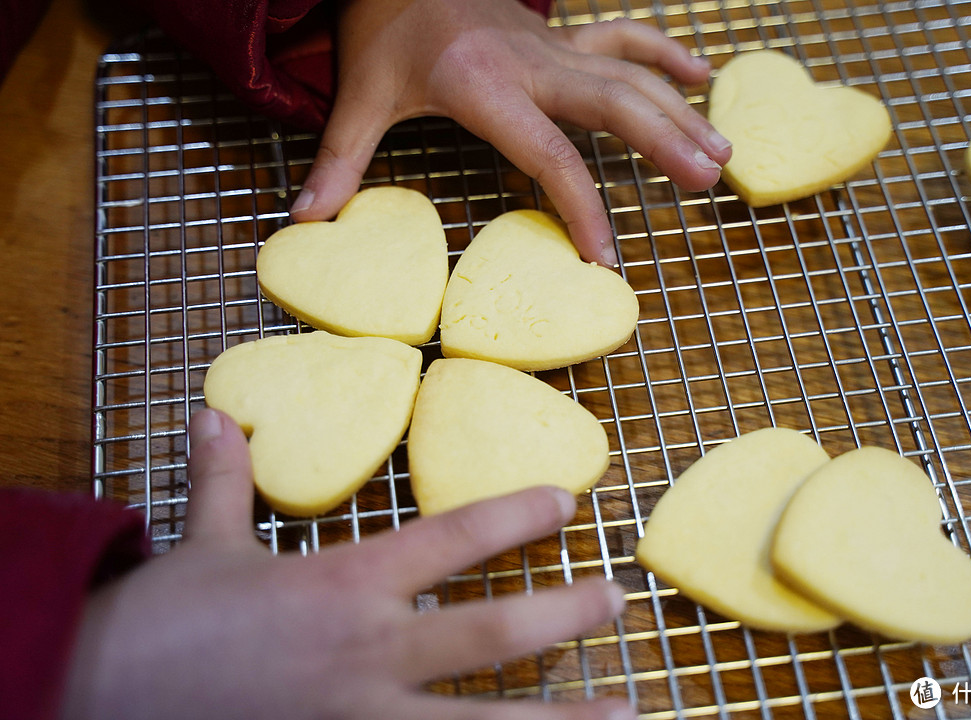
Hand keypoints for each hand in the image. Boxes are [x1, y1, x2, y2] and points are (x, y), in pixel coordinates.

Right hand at [62, 409, 632, 719]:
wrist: (98, 700)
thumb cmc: (160, 625)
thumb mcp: (201, 545)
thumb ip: (226, 480)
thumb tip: (216, 415)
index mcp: (341, 586)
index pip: (448, 540)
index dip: (513, 517)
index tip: (565, 502)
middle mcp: (367, 654)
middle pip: (489, 634)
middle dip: (562, 615)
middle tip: (616, 600)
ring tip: (627, 711)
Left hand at [290, 0, 730, 266]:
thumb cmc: (384, 27)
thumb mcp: (360, 93)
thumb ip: (340, 158)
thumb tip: (306, 219)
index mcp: (487, 85)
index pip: (551, 155)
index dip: (582, 208)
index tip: (604, 259)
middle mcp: (534, 63)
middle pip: (614, 103)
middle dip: (664, 143)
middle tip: (705, 184)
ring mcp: (554, 46)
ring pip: (631, 74)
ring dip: (680, 111)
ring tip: (722, 152)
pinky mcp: (561, 37)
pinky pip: (624, 40)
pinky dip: (663, 56)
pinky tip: (701, 76)